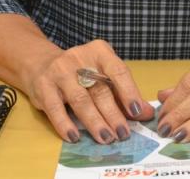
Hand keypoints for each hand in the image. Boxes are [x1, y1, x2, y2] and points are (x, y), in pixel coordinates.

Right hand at [21, 38, 154, 143]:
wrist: (42, 64)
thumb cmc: (80, 72)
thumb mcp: (103, 75)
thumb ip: (124, 93)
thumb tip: (147, 113)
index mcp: (99, 51)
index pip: (118, 71)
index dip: (129, 92)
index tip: (137, 112)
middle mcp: (79, 58)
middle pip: (100, 90)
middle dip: (113, 114)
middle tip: (123, 134)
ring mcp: (59, 71)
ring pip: (80, 100)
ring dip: (94, 122)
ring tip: (106, 138)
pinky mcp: (43, 86)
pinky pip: (55, 109)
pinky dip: (65, 124)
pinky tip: (74, 137)